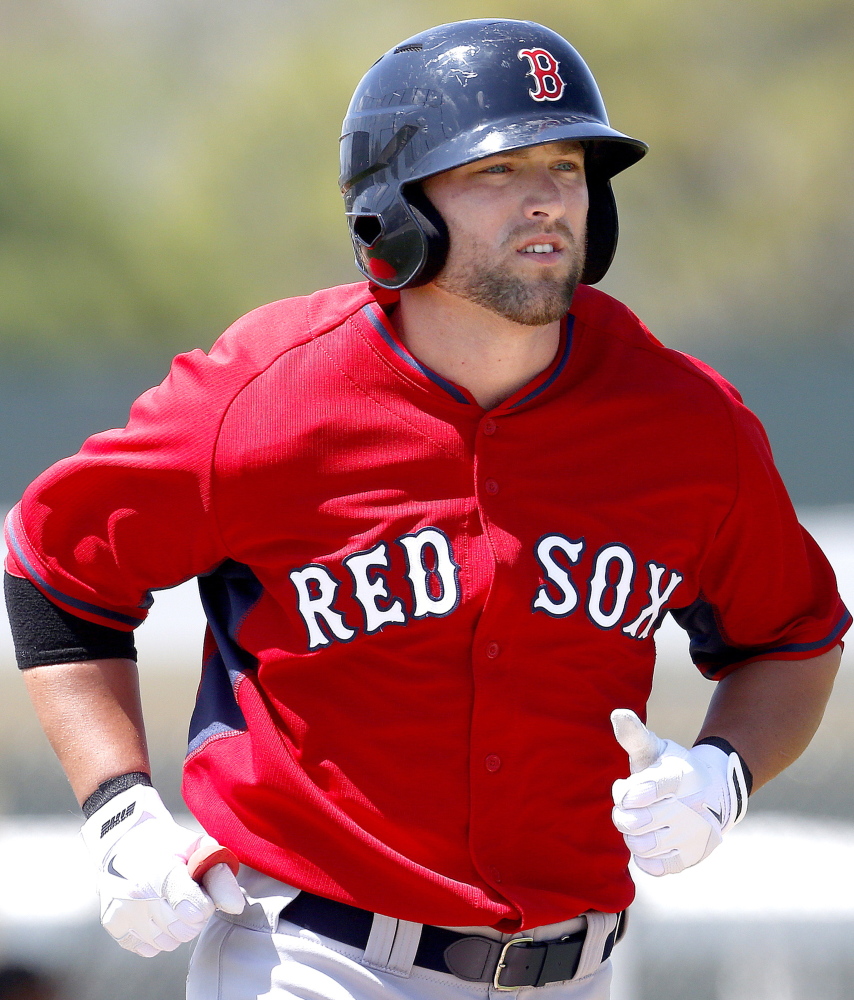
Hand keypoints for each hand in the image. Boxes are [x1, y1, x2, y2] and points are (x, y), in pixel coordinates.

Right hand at [81, 784, 244, 956]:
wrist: (123, 839)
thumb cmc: (167, 842)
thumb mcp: (197, 845)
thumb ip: (219, 872)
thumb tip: (236, 906)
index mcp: (160, 873)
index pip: (194, 910)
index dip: (206, 903)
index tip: (202, 892)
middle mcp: (136, 898)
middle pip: (185, 930)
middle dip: (194, 914)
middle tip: (187, 893)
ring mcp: (123, 914)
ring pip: (168, 942)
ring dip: (176, 926)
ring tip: (170, 900)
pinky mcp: (114, 926)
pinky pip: (149, 949)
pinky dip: (156, 935)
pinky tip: (154, 911)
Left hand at [610, 709, 747, 876]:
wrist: (713, 794)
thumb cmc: (671, 769)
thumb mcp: (656, 749)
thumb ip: (635, 736)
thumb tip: (617, 714)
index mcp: (683, 774)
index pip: (659, 784)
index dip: (638, 792)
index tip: (625, 794)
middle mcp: (694, 806)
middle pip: (640, 821)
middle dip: (623, 813)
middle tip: (626, 803)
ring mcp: (694, 835)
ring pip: (643, 845)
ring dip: (630, 834)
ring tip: (636, 820)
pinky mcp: (692, 857)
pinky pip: (654, 867)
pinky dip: (642, 856)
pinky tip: (646, 838)